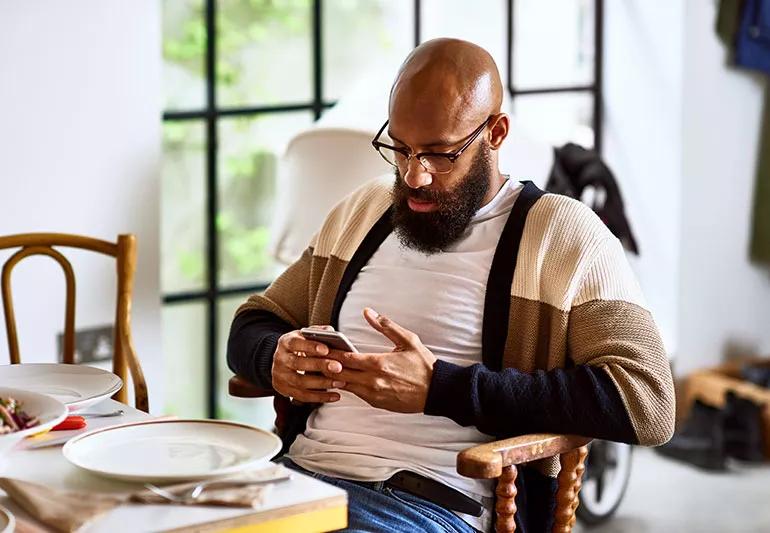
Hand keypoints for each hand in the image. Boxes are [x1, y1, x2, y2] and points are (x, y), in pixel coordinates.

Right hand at [272, 326, 345, 403]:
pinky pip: (303, 396)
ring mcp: (281, 376)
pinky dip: (320, 397)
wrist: (281, 361)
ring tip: (340, 382)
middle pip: (298, 363)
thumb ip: (317, 332)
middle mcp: (280, 359)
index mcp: (285, 342)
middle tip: (338, 367)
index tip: (326, 349)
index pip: (295, 343)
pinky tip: (335, 396)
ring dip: (322, 383)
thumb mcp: (304, 336)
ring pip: (301, 382)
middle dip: (319, 366)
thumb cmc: (299, 346)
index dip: (310, 346)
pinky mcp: (284, 390)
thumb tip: (331, 331)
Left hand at [322, 308, 436, 412]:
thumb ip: (385, 326)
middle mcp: (373, 381)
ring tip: (322, 368)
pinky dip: (346, 386)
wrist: (437, 391)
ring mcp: (374, 394)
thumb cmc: (423, 365)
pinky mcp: (377, 403)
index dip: (330, 352)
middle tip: (314, 358)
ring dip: (333, 378)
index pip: (345, 358)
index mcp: (378, 363)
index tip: (320, 346)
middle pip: (339, 374)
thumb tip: (368, 312)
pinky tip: (340, 379)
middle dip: (325, 366)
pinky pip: (355, 394)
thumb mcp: (408, 340)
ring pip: (344, 386)